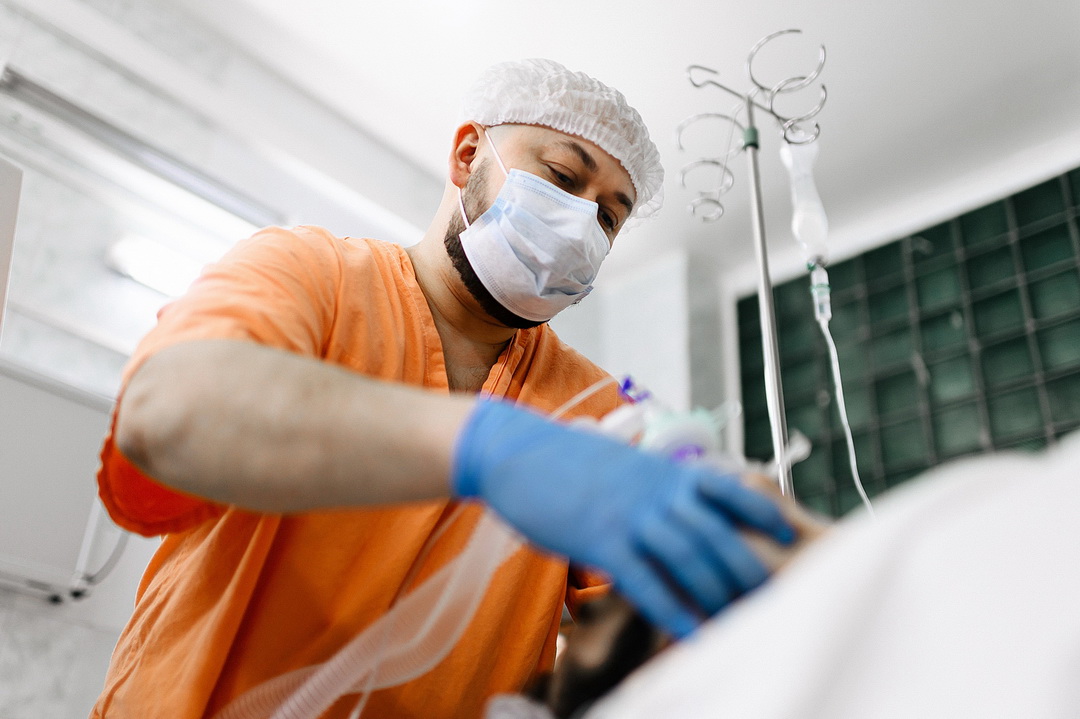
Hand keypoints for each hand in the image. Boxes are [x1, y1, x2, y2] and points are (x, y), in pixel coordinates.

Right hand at [452, 399, 794, 637]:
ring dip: (717, 592)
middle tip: (774, 595)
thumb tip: (674, 500)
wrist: (516, 452)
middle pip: (717, 531)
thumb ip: (653, 483)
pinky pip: (646, 583)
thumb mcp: (621, 464)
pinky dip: (674, 612)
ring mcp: (630, 516)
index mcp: (664, 471)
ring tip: (739, 621)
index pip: (728, 487)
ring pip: (689, 557)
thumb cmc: (567, 462)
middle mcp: (656, 491)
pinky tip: (691, 633)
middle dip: (749, 566)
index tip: (786, 533)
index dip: (761, 511)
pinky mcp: (601, 541)